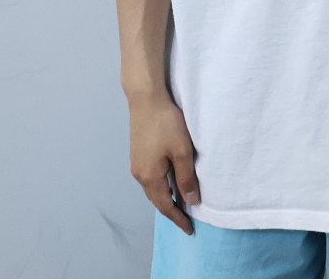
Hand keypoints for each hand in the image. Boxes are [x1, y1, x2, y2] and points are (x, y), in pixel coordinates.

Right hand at [128, 91, 200, 235]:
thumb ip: (186, 177)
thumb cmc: (166, 123)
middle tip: (187, 217)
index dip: (178, 218)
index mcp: (150, 177)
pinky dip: (162, 183)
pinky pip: (151, 176)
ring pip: (153, 187)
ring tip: (181, 200)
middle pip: (157, 198)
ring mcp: (137, 163)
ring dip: (166, 196)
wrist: (145, 99)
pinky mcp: (138, 152)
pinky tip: (171, 179)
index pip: (165, 205)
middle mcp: (139, 174)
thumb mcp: (182, 151)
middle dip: (171, 209)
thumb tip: (191, 201)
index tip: (189, 229)